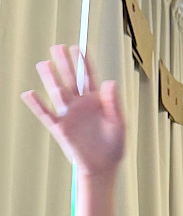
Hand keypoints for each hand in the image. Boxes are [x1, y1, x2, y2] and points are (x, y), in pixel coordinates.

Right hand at [21, 45, 124, 175]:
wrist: (103, 167)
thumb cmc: (113, 147)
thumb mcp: (119, 124)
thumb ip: (114, 104)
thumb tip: (110, 83)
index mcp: (96, 102)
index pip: (88, 78)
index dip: (84, 63)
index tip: (79, 48)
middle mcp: (80, 105)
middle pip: (70, 80)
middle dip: (64, 64)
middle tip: (57, 47)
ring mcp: (69, 115)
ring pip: (57, 92)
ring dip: (51, 79)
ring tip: (44, 64)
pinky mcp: (61, 128)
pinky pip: (46, 114)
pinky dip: (37, 105)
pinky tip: (30, 94)